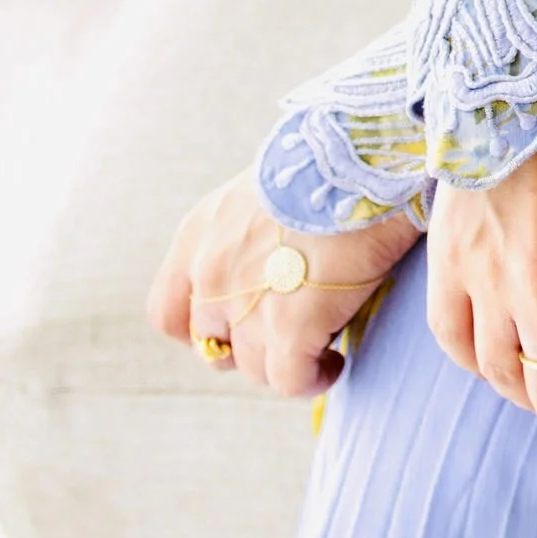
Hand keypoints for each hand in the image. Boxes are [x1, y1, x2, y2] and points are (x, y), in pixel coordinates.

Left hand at [149, 175, 420, 398]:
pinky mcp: (288, 326)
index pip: (168, 312)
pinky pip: (290, 381)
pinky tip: (335, 362)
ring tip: (323, 348)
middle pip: (211, 345)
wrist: (368, 157)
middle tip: (289, 334)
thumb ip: (250, 233)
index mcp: (199, 234)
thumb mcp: (267, 188)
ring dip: (286, 364)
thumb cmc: (332, 164)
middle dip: (249, 347)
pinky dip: (313, 378)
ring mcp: (245, 303)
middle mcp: (211, 272)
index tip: (238, 325)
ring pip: (254, 368)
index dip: (201, 329)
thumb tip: (274, 263)